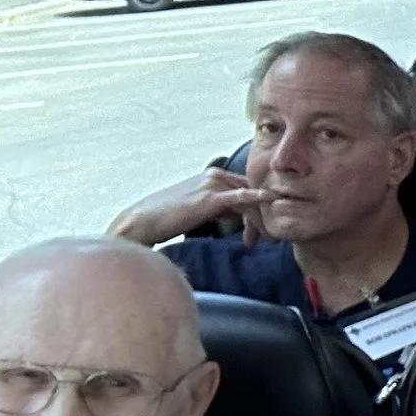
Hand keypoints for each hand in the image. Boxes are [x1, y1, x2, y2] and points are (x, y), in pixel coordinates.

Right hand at [108, 165, 266, 246]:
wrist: (142, 221)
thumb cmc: (168, 218)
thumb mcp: (202, 209)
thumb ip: (222, 208)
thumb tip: (239, 216)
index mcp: (214, 176)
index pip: (248, 188)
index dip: (260, 208)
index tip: (266, 229)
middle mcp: (216, 175)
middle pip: (253, 192)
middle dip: (265, 214)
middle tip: (274, 237)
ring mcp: (213, 184)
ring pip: (251, 197)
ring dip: (263, 218)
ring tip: (270, 239)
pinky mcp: (210, 197)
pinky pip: (241, 197)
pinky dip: (257, 200)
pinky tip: (270, 201)